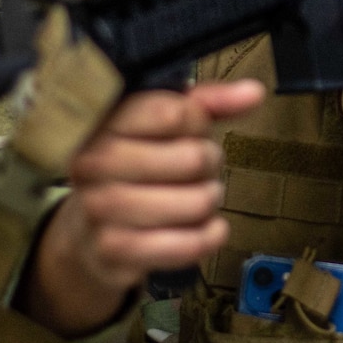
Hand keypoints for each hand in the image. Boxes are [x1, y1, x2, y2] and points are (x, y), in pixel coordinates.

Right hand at [20, 79, 263, 336]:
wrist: (88, 234)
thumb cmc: (137, 168)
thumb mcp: (164, 126)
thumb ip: (207, 103)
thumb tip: (254, 92)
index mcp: (105, 121)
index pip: (174, 113)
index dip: (199, 124)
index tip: (192, 132)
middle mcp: (94, 162)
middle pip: (193, 159)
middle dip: (210, 165)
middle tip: (200, 172)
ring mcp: (100, 208)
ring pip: (196, 202)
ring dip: (209, 202)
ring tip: (197, 199)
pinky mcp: (114, 250)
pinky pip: (187, 244)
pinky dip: (209, 237)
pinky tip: (204, 228)